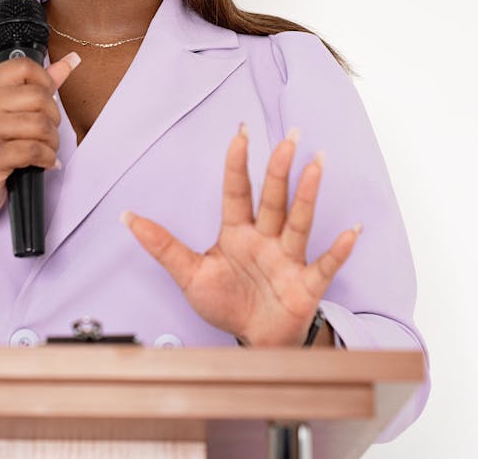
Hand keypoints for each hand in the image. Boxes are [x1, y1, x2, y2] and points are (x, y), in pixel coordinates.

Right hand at [0, 52, 80, 266]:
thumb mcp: (1, 112)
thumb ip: (35, 86)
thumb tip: (69, 62)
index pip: (24, 66)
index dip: (45, 81)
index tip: (46, 99)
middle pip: (39, 96)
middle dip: (54, 118)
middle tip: (47, 132)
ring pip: (41, 124)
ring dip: (53, 142)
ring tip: (46, 150)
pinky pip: (35, 150)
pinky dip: (47, 159)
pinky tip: (43, 163)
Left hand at [122, 124, 360, 346]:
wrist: (252, 342)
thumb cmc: (225, 303)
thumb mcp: (188, 274)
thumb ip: (161, 245)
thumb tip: (126, 217)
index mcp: (237, 232)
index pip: (237, 191)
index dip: (237, 164)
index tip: (239, 134)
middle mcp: (265, 239)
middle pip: (272, 199)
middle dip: (279, 169)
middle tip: (289, 137)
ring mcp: (288, 259)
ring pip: (299, 221)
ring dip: (308, 194)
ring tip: (317, 164)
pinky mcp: (306, 284)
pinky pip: (324, 264)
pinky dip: (338, 249)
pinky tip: (351, 231)